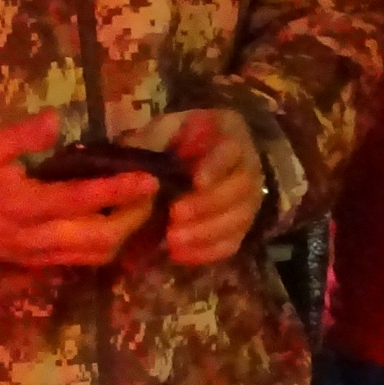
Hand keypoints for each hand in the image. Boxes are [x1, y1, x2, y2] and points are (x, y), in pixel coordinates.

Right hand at [0, 111, 160, 267]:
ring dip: (120, 236)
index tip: (149, 179)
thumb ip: (25, 135)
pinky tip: (107, 224)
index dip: (121, 191)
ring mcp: (33, 254)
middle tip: (147, 194)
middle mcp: (35, 238)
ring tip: (133, 209)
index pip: (85, 200)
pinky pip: (75, 260)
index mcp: (25, 205)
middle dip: (131, 220)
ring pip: (91, 256)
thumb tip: (58, 120)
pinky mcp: (28, 261)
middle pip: (100, 241)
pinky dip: (99, 246)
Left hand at [154, 110, 265, 266]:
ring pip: (239, 219)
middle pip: (241, 188)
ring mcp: (248, 198)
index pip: (232, 148)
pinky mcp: (240, 226)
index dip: (216, 166)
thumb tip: (135, 157)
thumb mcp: (162, 130)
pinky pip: (232, 243)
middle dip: (208, 205)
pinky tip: (180, 255)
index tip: (196, 181)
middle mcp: (248, 166)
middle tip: (175, 215)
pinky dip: (207, 252)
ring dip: (206, 233)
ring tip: (172, 241)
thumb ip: (151, 140)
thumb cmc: (174, 140)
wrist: (185, 161)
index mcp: (231, 134)